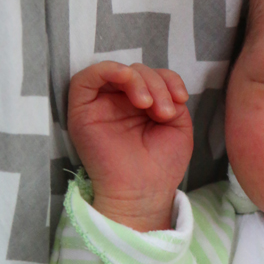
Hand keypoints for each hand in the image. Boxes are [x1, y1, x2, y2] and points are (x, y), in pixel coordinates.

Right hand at [67, 61, 193, 230]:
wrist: (144, 193)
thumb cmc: (161, 165)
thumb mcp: (178, 125)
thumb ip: (171, 98)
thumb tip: (160, 84)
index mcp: (143, 105)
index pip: (154, 76)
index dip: (170, 80)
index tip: (182, 99)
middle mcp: (121, 103)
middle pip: (137, 72)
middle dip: (156, 85)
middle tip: (164, 112)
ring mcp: (101, 106)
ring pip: (116, 72)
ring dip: (139, 81)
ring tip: (150, 106)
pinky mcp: (82, 111)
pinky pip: (86, 77)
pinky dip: (108, 70)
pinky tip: (127, 78)